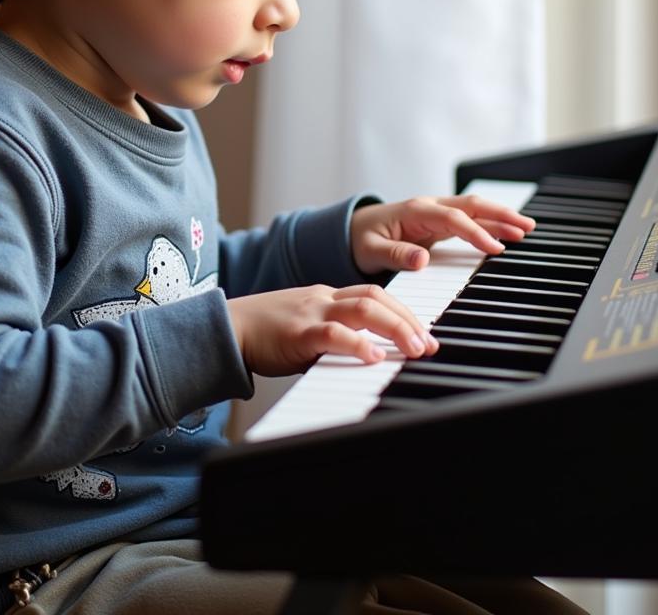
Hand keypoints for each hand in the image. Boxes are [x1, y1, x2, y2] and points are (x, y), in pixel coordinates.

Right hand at [226, 283, 438, 376]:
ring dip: (395, 327)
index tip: (426, 333)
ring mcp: (311, 312)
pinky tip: (374, 357)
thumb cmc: (267, 334)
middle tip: (429, 343)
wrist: (228, 328)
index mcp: (327, 296)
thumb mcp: (307, 332)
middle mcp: (323, 299)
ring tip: (415, 348)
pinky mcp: (297, 333)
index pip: (375, 294)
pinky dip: (358, 344)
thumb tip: (369, 362)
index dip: (405, 311)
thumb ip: (336, 341)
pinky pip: (333, 333)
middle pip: (376, 296)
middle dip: (408, 318)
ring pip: (362, 308)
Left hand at [350, 194, 535, 274]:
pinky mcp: (439, 223)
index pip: (452, 219)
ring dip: (499, 217)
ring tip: (526, 228)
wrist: (352, 231)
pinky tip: (507, 233)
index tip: (495, 249)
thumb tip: (421, 260)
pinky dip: (489, 225)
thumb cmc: (361, 240)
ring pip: (473, 210)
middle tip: (526, 226)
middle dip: (499, 214)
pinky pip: (468, 220)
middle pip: (470, 206)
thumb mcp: (371, 251)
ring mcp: (435, 213)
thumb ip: (395, 255)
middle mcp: (428, 208)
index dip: (475, 233)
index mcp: (414, 211)